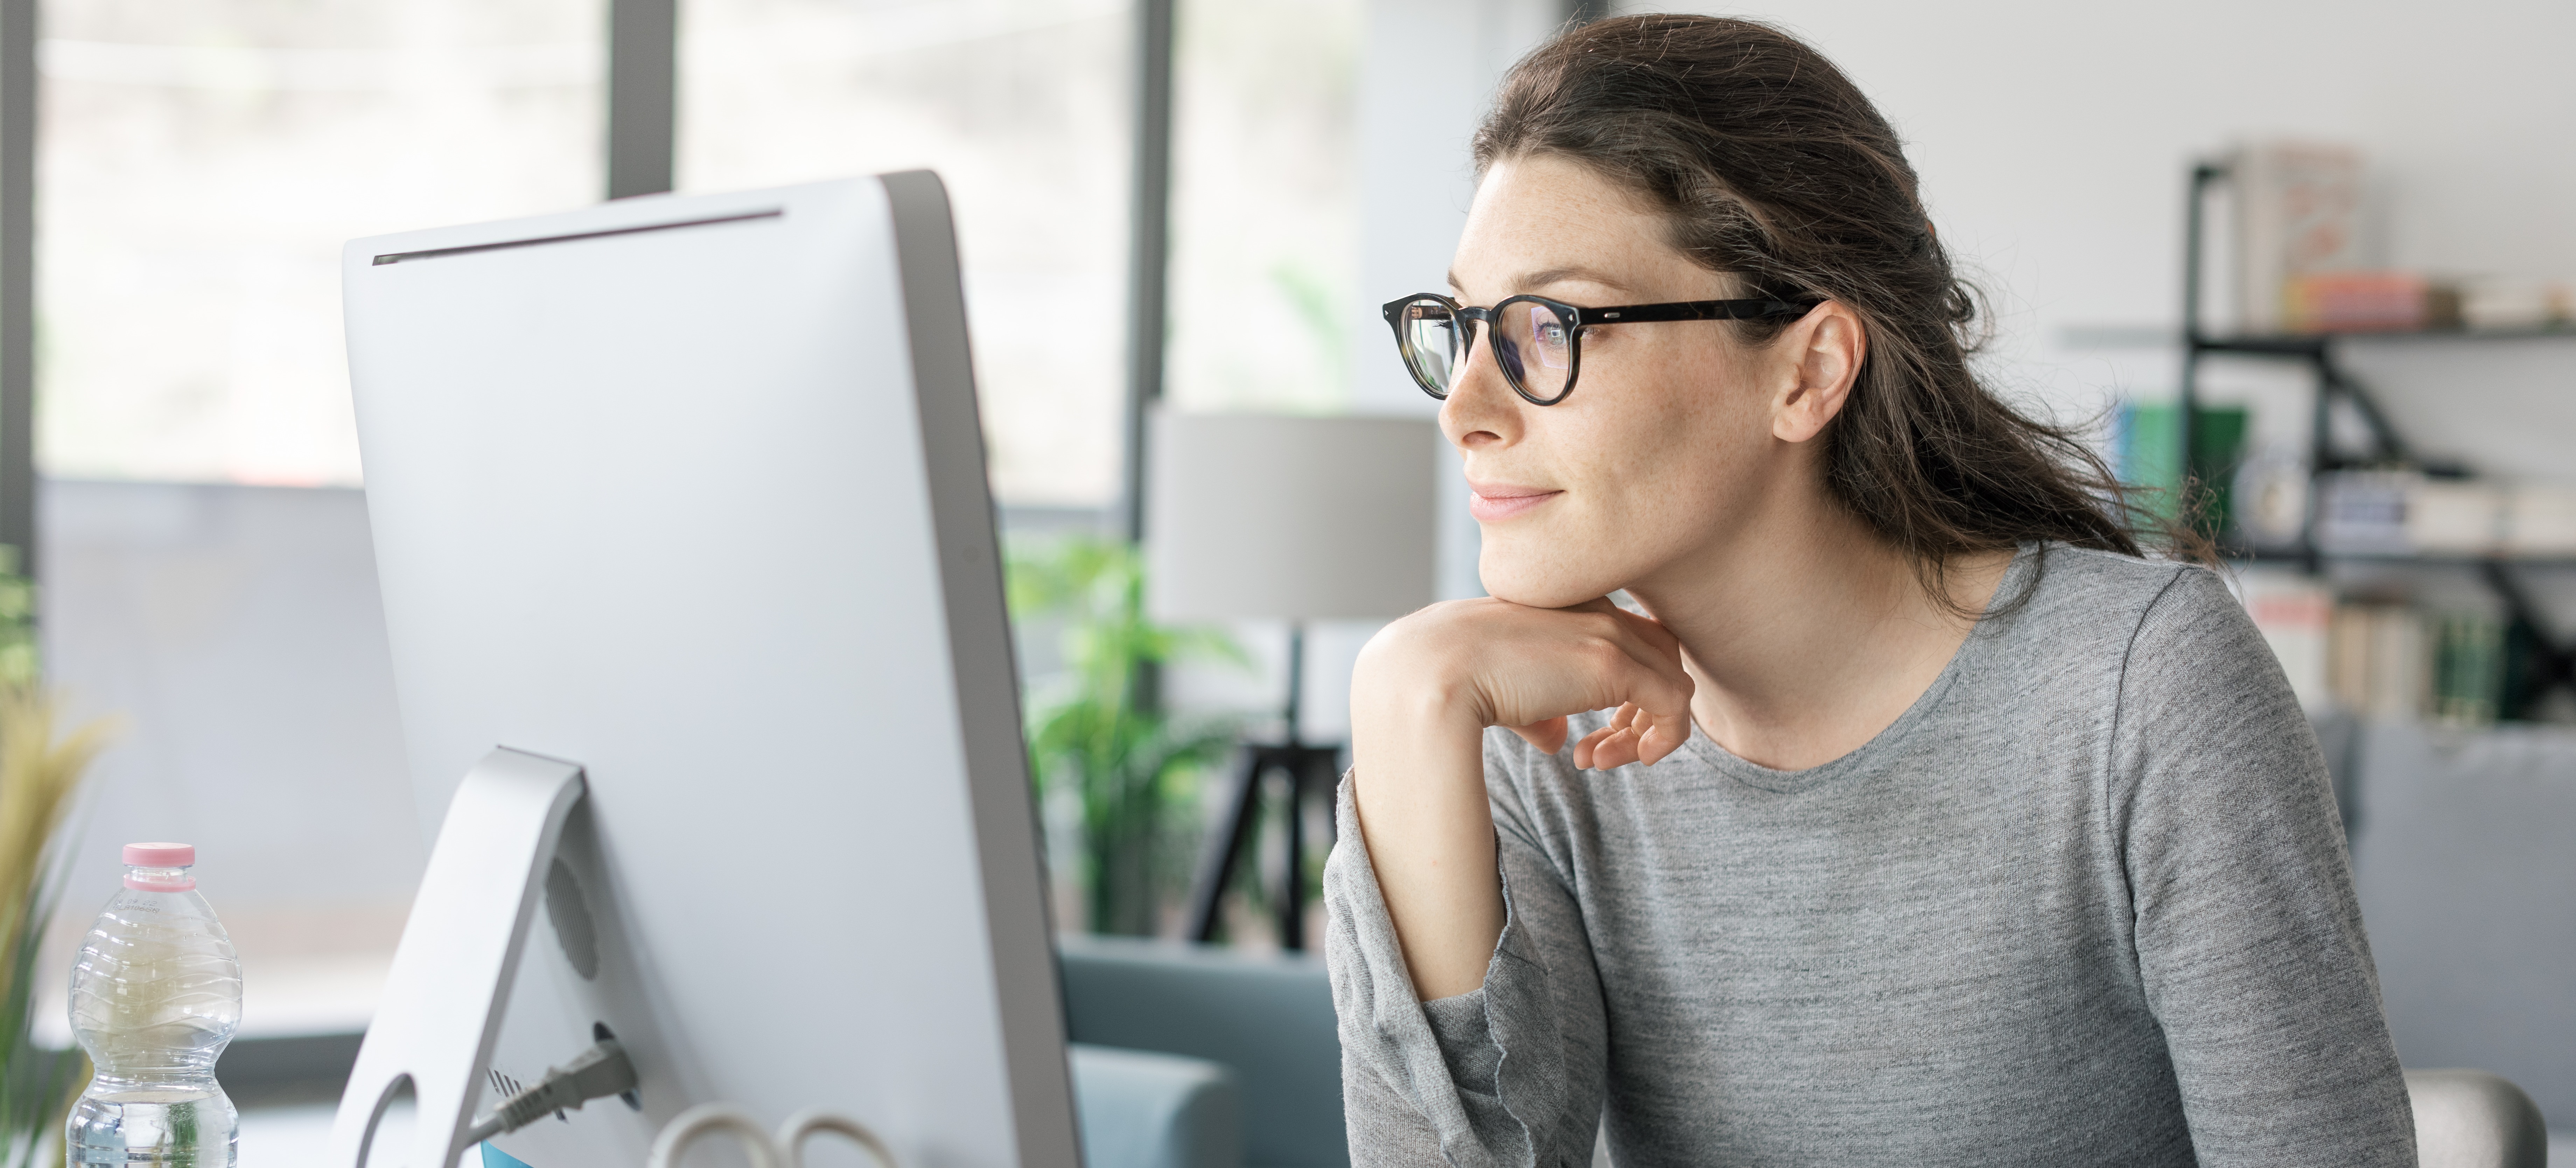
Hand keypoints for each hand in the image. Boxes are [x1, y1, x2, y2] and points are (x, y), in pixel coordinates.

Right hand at [1347, 594, 1695, 998]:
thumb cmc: (1453, 679)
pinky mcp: (1615, 665)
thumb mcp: (1502, 689)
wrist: (1431, 671)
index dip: (1622, 691)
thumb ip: (1539, 708)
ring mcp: (1608, 634)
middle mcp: (1595, 611)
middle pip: (1659, 655)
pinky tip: (1606, 762)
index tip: (1588, 736)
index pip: (1627, 638)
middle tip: (1601, 751)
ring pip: (1672, 680)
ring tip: (1601, 761)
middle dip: (1641, 709)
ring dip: (1646, 730)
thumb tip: (1558, 738)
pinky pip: (1675, 704)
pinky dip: (1659, 739)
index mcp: (1567, 606)